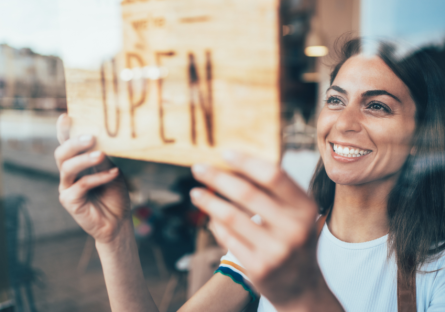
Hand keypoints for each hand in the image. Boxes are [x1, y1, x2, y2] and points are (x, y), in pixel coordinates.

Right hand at [55, 114, 131, 243]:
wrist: (119, 222)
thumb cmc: (114, 195)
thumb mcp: (112, 171)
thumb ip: (104, 158)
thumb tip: (100, 139)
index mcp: (77, 163)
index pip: (67, 144)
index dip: (64, 131)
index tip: (66, 116)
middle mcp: (69, 174)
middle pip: (62, 153)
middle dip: (74, 142)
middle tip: (91, 137)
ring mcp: (67, 188)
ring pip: (67, 167)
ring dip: (84, 159)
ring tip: (101, 154)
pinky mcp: (70, 201)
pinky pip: (81, 185)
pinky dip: (98, 178)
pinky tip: (114, 174)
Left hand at [190, 152, 332, 310]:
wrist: (301, 287)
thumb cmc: (294, 239)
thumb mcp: (296, 214)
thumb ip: (274, 192)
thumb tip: (234, 165)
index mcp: (305, 208)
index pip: (273, 175)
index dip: (246, 161)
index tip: (224, 153)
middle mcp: (294, 228)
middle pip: (247, 192)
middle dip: (217, 177)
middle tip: (198, 168)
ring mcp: (276, 250)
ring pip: (231, 216)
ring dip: (208, 201)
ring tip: (195, 192)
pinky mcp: (259, 267)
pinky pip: (227, 238)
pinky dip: (215, 224)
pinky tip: (210, 217)